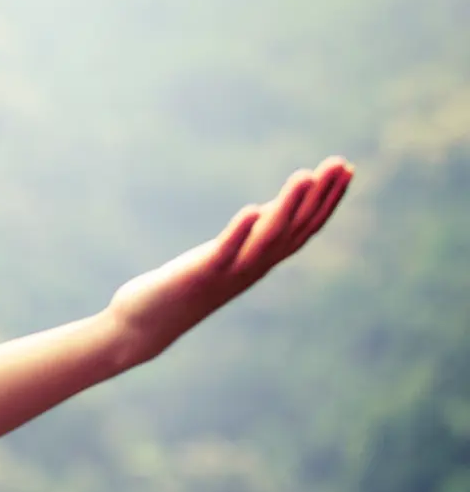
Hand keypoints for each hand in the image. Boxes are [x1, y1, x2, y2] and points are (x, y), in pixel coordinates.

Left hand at [108, 156, 353, 364]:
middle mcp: (252, 267)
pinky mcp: (201, 275)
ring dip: (287, 206)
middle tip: (340, 164)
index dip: (328, 201)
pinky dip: (240, 231)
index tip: (347, 170)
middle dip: (319, 197)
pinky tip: (253, 209)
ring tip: (305, 175)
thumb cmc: (183, 287)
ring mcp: (229, 272)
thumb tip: (271, 210)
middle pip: (294, 230)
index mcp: (260, 262)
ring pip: (267, 238)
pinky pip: (225, 252)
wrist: (144, 327)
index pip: (303, 229)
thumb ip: (249, 237)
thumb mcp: (225, 257)